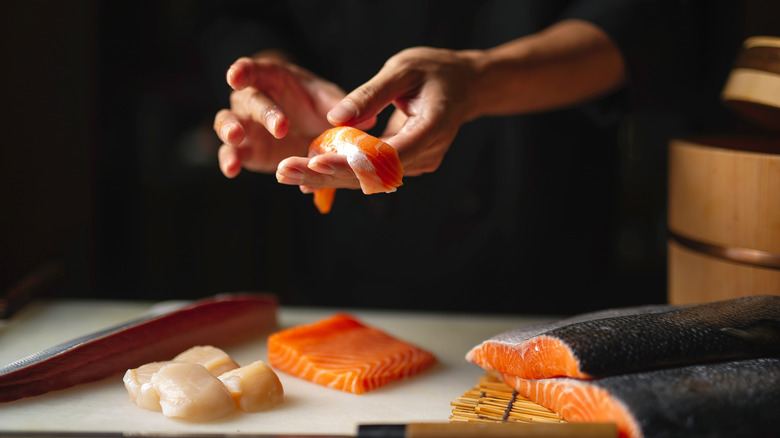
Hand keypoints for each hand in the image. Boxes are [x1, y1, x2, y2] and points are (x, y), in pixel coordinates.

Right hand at [213, 56, 349, 176]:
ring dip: (229, 130)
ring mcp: (246, 125)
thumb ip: (344, 108)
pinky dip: (230, 160)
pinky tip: (232, 169)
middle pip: (248, 100)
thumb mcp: (332, 102)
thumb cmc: (319, 107)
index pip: (254, 70)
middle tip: (281, 128)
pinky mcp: (248, 150)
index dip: (243, 71)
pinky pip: (233, 153)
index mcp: (273, 79)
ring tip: (236, 139)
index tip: (236, 76)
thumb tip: (367, 119)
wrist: (313, 132)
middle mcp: (253, 99)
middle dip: (263, 112)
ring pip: (227, 123)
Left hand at [277, 47, 478, 190]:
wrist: (465, 86)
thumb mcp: (403, 69)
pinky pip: (372, 171)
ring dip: (329, 177)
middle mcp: (426, 155)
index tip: (315, 162)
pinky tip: (309, 171)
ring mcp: (418, 164)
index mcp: (431, 129)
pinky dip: (342, 170)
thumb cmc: (436, 71)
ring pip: (368, 178)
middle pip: (372, 175)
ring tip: (287, 174)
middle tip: (285, 172)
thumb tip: (335, 119)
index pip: (386, 157)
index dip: (350, 163)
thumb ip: (371, 94)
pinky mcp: (408, 164)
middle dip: (327, 175)